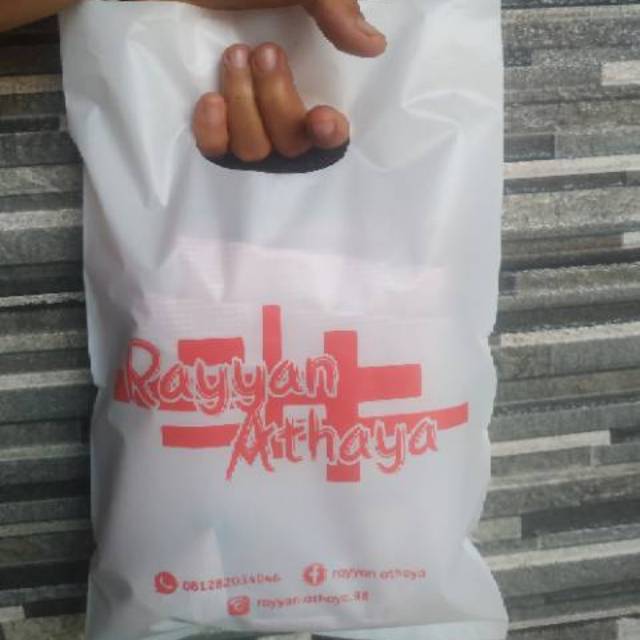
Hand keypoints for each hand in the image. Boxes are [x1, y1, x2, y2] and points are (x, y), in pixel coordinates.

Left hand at [190, 1, 385, 163]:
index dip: (328, 136)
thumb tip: (375, 45)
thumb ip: (335, 10)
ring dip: (245, 105)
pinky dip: (215, 130)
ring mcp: (241, 123)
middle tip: (265, 53)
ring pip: (254, 150)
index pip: (328, 135)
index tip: (320, 118)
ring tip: (234, 57)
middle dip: (277, 101)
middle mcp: (277, 113)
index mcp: (308, 83)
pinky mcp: (207, 127)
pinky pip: (216, 152)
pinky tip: (211, 99)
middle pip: (291, 146)